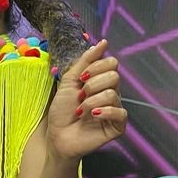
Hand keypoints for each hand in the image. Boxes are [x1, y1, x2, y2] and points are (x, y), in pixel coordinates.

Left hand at [46, 38, 127, 161]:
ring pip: (114, 94)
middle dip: (93, 85)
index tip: (81, 78)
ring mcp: (115, 110)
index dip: (96, 67)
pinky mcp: (117, 126)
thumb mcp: (69, 81)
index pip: (112, 63)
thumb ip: (85, 61)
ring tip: (81, 111)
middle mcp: (111, 93)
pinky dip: (104, 112)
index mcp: (101, 81)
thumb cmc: (62, 111)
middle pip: (114, 76)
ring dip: (92, 101)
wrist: (56, 136)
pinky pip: (120, 112)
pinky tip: (92, 116)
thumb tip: (103, 42)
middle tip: (80, 96)